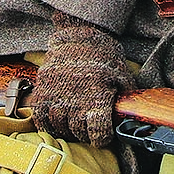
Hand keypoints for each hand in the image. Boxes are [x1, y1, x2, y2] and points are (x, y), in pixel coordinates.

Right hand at [27, 12, 124, 144]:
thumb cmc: (104, 57)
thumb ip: (126, 101)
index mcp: (98, 97)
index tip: (102, 136)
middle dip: (85, 134)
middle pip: (78, 133)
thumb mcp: (122, 77)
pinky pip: (40, 117)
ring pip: (59, 127)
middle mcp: (75, 100)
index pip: (98, 133)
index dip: (102, 138)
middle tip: (89, 127)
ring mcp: (56, 95)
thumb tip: (134, 119)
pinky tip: (56, 121)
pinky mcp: (42, 89)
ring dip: (67, 129)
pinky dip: (47, 124)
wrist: (79, 34)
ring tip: (73, 123)